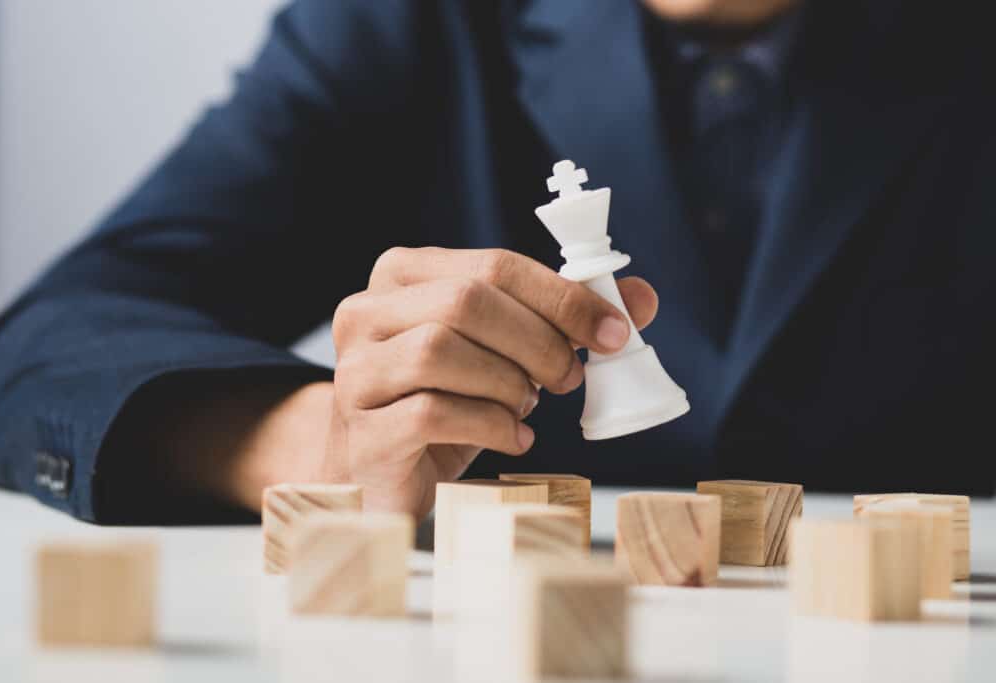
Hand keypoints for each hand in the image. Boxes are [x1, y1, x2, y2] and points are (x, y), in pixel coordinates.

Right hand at [317, 247, 658, 518]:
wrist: (384, 472)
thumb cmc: (446, 401)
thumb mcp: (502, 352)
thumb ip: (562, 319)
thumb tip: (640, 299)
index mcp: (401, 275)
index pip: (493, 265)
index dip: (561, 295)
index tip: (613, 330)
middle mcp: (365, 312)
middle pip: (466, 302)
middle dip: (538, 340)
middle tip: (569, 377)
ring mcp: (354, 371)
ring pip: (442, 352)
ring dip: (508, 384)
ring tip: (524, 406)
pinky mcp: (362, 429)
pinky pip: (433, 412)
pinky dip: (490, 425)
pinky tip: (512, 437)